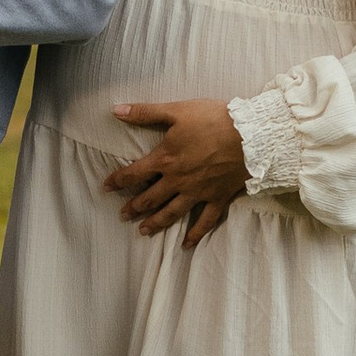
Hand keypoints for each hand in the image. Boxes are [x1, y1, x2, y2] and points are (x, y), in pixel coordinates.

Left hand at [104, 97, 245, 243]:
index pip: (134, 173)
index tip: (106, 187)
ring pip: (172, 213)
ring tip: (143, 231)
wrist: (250, 136)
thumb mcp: (176, 110)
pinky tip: (186, 244)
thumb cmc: (213, 119)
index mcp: (165, 159)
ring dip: (156, 223)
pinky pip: (205, 221)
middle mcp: (178, 180)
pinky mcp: (217, 198)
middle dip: (134, 206)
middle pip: (150, 198)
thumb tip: (116, 110)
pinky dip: (195, 234)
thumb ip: (145, 112)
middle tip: (122, 215)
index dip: (118, 180)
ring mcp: (198, 192)